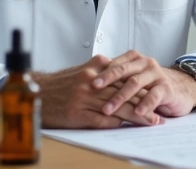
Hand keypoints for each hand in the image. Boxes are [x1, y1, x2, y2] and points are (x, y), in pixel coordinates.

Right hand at [30, 54, 161, 128]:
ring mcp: (84, 98)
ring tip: (151, 122)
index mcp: (95, 68)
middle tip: (159, 113)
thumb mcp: (83, 71)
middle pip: (125, 93)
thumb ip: (103, 73)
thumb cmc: (60, 84)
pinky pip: (101, 120)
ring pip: (117, 107)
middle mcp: (92, 81)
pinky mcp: (76, 113)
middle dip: (145, 103)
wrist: (36, 92)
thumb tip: (122, 77)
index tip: (155, 95)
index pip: (126, 79)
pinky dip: (116, 124)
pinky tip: (127, 127)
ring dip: (136, 116)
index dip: (142, 89)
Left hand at [92, 50, 195, 118]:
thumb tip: (91, 81)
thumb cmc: (152, 85)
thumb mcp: (134, 77)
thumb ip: (117, 78)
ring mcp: (156, 75)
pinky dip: (145, 104)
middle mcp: (145, 64)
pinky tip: (137, 112)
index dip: (100, 72)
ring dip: (121, 96)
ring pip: (136, 83)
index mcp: (134, 59)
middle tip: (93, 89)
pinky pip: (154, 95)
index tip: (86, 81)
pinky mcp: (166, 88)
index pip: (115, 63)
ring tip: (109, 108)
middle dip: (107, 81)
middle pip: (123, 71)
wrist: (182, 87)